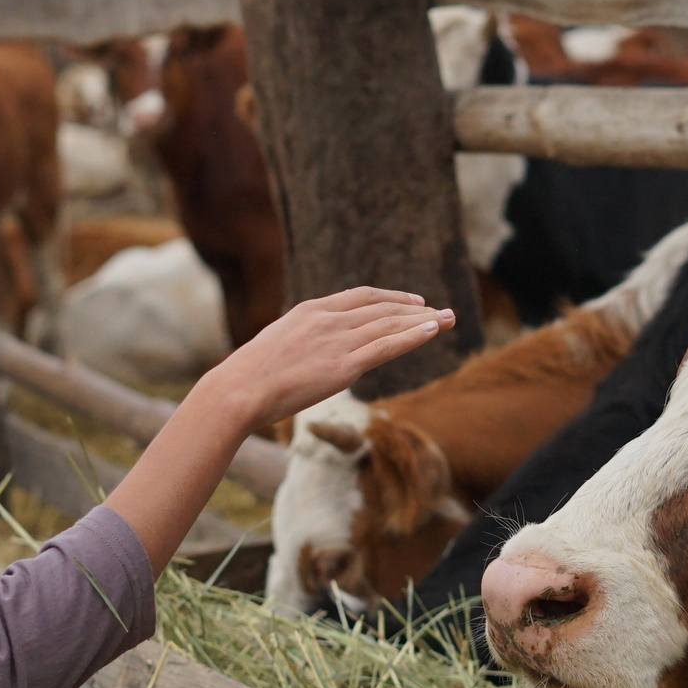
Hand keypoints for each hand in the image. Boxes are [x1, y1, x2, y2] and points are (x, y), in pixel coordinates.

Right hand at [103, 288, 451, 574]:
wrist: (238, 390)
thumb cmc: (249, 377)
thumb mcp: (278, 347)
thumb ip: (301, 343)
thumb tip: (310, 355)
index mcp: (310, 310)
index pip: (359, 297)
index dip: (389, 299)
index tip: (411, 302)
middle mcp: (328, 319)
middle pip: (382, 308)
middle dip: (415, 309)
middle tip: (441, 311)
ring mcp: (337, 340)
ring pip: (390, 325)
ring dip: (424, 321)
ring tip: (448, 320)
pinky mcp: (343, 365)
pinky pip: (387, 345)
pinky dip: (414, 336)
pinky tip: (433, 330)